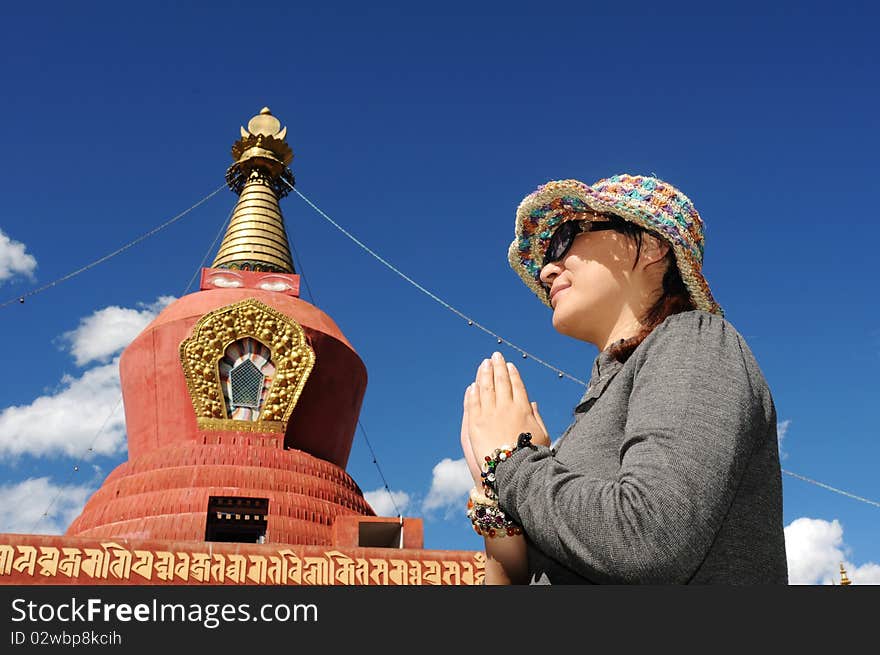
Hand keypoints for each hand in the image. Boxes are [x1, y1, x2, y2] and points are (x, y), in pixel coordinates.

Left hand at [464, 352, 550, 472]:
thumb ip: (536, 416)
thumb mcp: (543, 434)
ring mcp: (489, 414)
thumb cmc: (531, 455)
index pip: (517, 386)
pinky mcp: (475, 423)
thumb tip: (532, 403)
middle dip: (498, 366)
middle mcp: (506, 407)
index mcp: (523, 409)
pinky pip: (473, 403)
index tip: (509, 365)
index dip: (512, 374)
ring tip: (483, 364)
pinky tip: (472, 386)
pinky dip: (473, 393)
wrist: (513, 469)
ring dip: (484, 373)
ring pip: (485, 388)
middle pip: (500, 381)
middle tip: (495, 356)